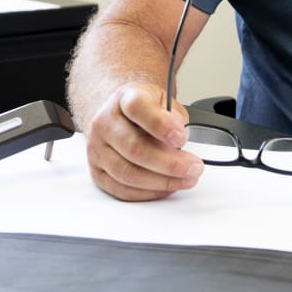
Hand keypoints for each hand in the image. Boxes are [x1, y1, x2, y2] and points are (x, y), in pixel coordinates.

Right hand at [83, 81, 203, 201]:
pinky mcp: (97, 171)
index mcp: (123, 99)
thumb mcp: (162, 99)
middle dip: (170, 163)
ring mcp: (97, 148)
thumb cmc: (143, 109)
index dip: (161, 125)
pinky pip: (122, 190)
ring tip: (186, 179)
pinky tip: (166, 187)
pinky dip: (148, 192)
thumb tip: (179, 135)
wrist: (119, 115)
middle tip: (193, 167)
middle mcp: (105, 122)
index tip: (181, 138)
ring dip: (162, 181)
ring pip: (129, 173)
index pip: (138, 108)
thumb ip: (174, 115)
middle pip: (135, 148)